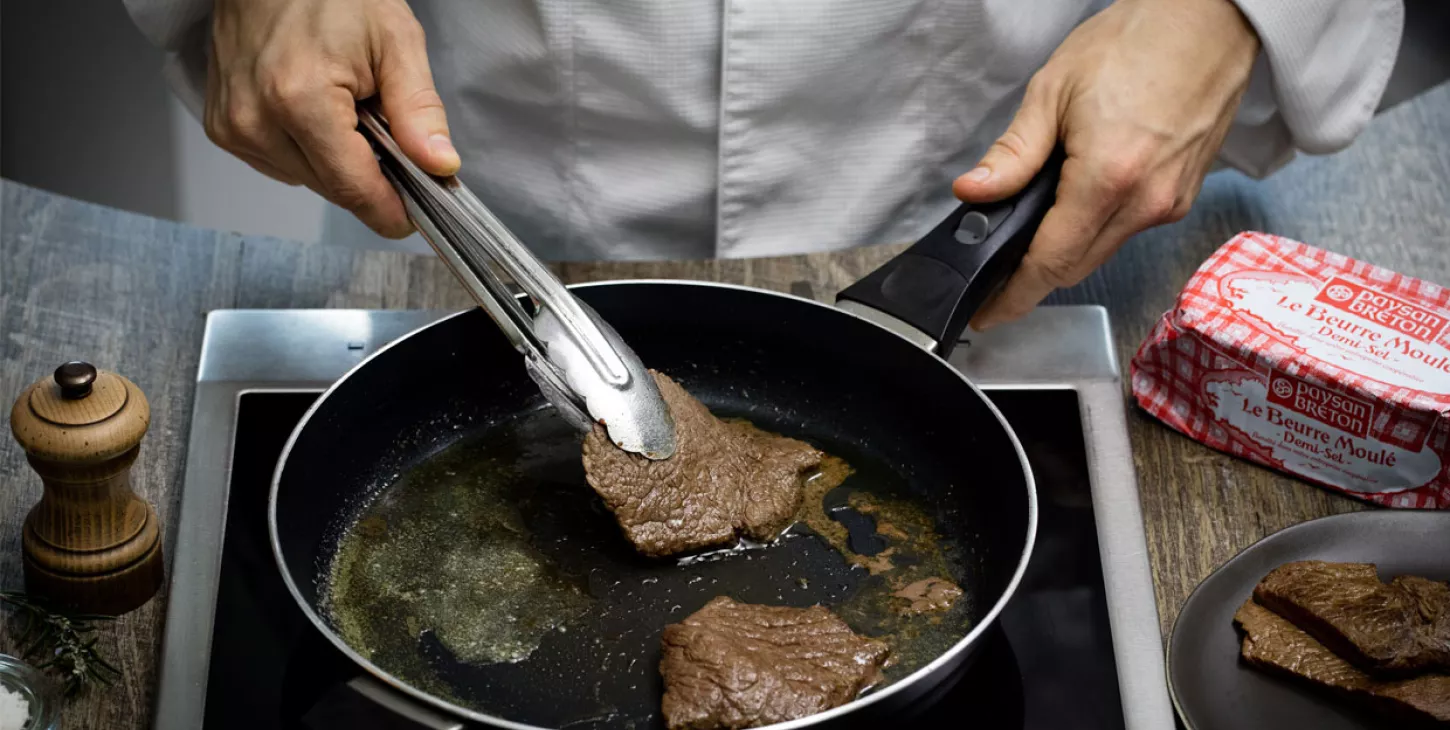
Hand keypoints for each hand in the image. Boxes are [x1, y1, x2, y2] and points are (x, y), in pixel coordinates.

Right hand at [206, 0, 459, 237]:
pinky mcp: (223, 129)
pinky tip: (313, 112)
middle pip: (331, 189)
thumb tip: (439, 165)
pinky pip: (280, 164)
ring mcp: (233, 126)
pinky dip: (306, 150)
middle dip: (367, 175)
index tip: (412, 218)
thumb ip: (419, 110)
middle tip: (384, 132)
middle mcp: (256, 119)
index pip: (353, 188)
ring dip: (335, 161)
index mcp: (300, 99)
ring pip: (307, 180)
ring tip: (343, 109)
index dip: (389, 210)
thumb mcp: (395, 41)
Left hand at [953, 0, 1258, 329]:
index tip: (989, 314)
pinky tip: (1076, 203)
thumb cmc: (1138, 40)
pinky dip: (1095, 229)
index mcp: (1109, 178)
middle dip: (1033, 276)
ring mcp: (1170, 202)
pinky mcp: (1182, 196)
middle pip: (1075, 267)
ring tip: (1031, 229)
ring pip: (1101, 252)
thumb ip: (1013, 154)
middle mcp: (1146, 202)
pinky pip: (1127, 230)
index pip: (1050, 263)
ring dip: (1065, 250)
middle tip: (996, 273)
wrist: (1209, 20)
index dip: (1014, 295)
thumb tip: (975, 193)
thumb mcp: (1053, 91)